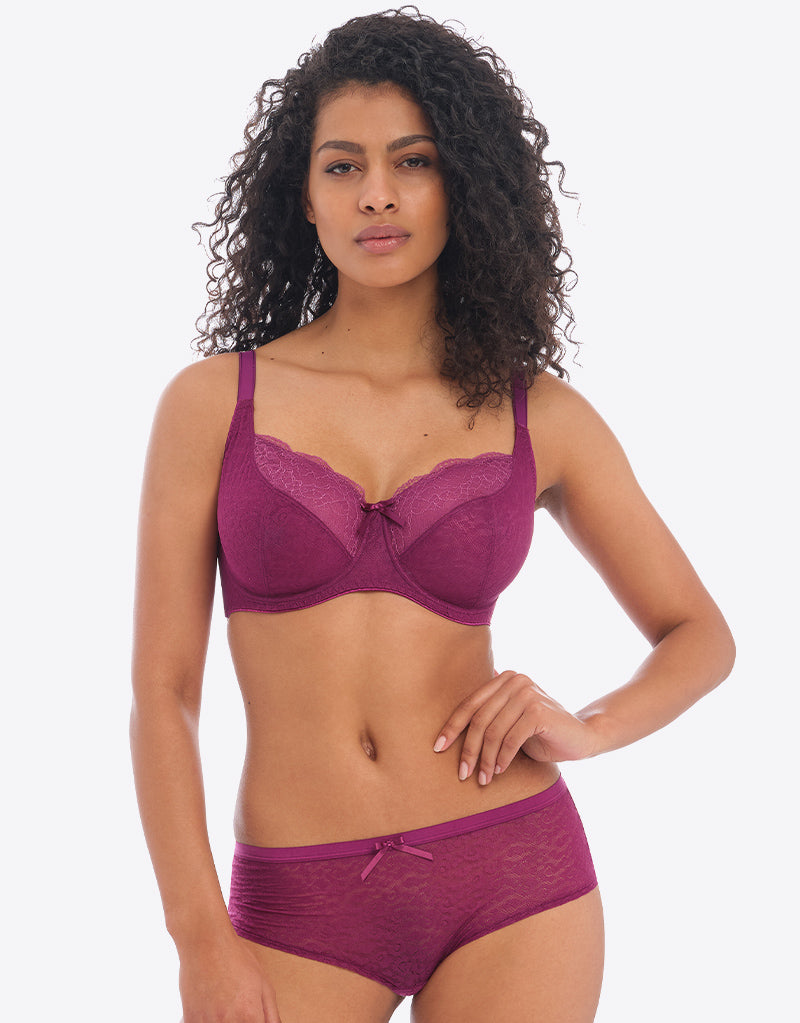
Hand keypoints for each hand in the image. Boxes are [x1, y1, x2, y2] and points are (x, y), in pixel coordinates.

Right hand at [178, 932, 282, 1021]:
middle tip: (237, 1005)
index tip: (253, 1014)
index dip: (255, 1022)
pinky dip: (207, 1020)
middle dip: (240, 1020)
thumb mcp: (264, 984)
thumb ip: (272, 1015)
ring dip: (222, 1020)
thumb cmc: (237, 959)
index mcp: (250, 1017)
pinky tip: (210, 1007)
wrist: (206, 941)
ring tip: (223, 1003)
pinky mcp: (190, 1020)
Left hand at [433, 670, 596, 783]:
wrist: (581, 736)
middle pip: (479, 719)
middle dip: (468, 749)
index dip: (452, 726)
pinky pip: (511, 739)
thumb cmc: (540, 733)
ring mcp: (527, 693)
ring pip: (493, 731)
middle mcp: (514, 680)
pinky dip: (503, 758)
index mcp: (504, 679)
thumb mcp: (510, 722)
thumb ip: (489, 716)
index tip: (437, 747)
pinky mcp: (538, 710)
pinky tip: (500, 771)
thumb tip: (448, 728)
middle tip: (461, 773)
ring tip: (483, 779)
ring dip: (486, 759)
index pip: (470, 704)